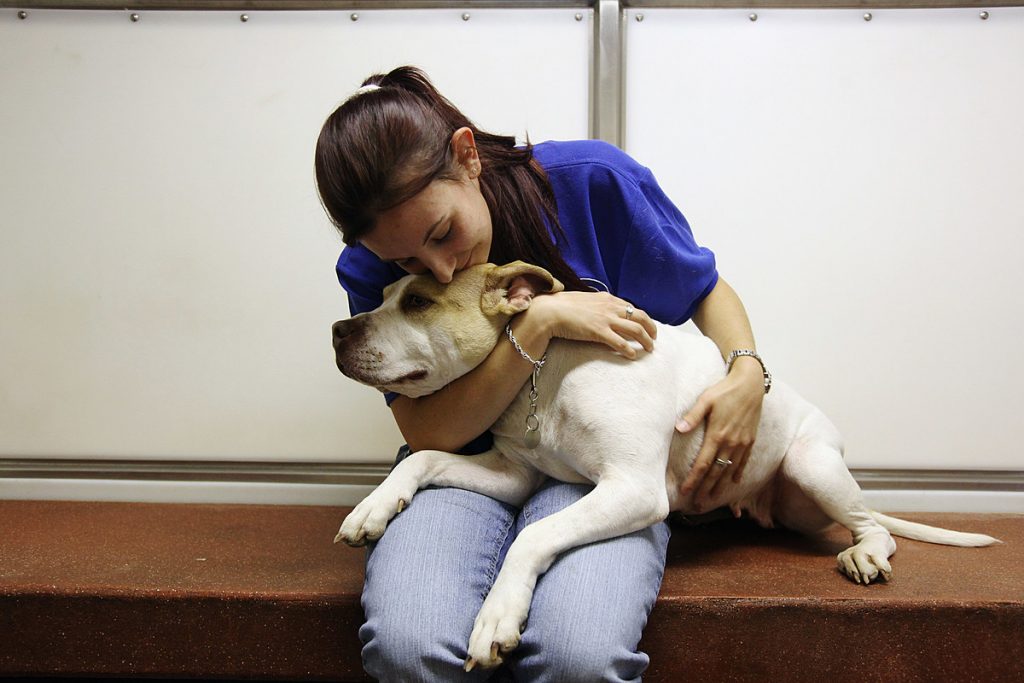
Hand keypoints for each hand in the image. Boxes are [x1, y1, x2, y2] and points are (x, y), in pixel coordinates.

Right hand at [527, 290, 656, 358]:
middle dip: (651, 328)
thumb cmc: (562, 306)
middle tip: (654, 338)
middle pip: (640, 317)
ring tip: (649, 349)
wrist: (550, 311)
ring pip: (636, 330)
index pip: (631, 307)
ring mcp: (606, 319)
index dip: (641, 318)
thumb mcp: (584, 300)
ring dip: (646, 340)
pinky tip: (633, 356)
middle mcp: (610, 307)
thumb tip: (598, 311)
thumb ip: (595, 305)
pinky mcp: (599, 332)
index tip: (644, 326)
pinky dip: (630, 350)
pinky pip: (621, 343)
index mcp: (607, 298)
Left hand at [675, 357, 763, 509]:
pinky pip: (743, 461)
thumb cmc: (725, 390)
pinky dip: (737, 472)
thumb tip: (679, 429)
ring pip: (729, 470)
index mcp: (717, 434)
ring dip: (720, 486)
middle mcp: (730, 442)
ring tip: (712, 499)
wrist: (751, 384)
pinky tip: (733, 481)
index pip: (702, 464)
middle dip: (705, 489)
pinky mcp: (750, 439)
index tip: (685, 492)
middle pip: (715, 472)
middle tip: (697, 505)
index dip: (693, 480)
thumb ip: (693, 416)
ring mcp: (742, 443)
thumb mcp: (706, 399)